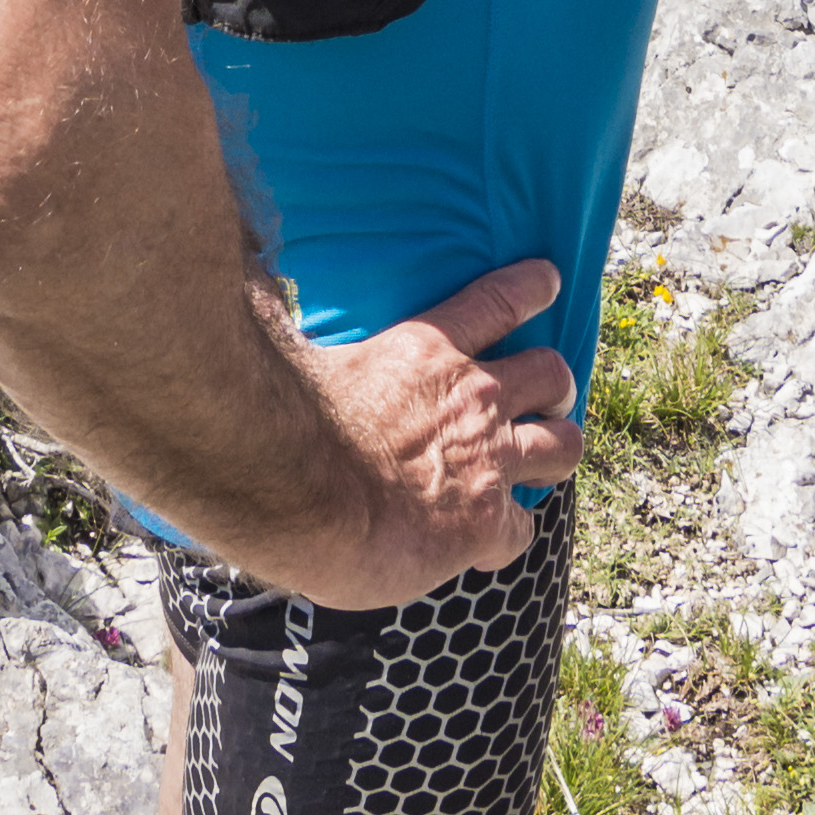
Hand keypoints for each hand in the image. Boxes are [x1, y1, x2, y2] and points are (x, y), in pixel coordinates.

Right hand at [283, 258, 583, 601]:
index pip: (500, 299)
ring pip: (564, 445)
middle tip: (546, 398)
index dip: (531, 287)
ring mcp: (487, 460)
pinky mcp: (486, 521)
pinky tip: (487, 545)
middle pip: (552, 373)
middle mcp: (473, 398)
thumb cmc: (285, 422)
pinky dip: (507, 535)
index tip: (549, 278)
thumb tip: (251, 270)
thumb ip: (293, 311)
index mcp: (429, 350)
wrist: (301, 494)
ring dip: (557, 450)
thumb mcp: (299, 347)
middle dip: (555, 385)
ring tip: (546, 459)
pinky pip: (523, 529)